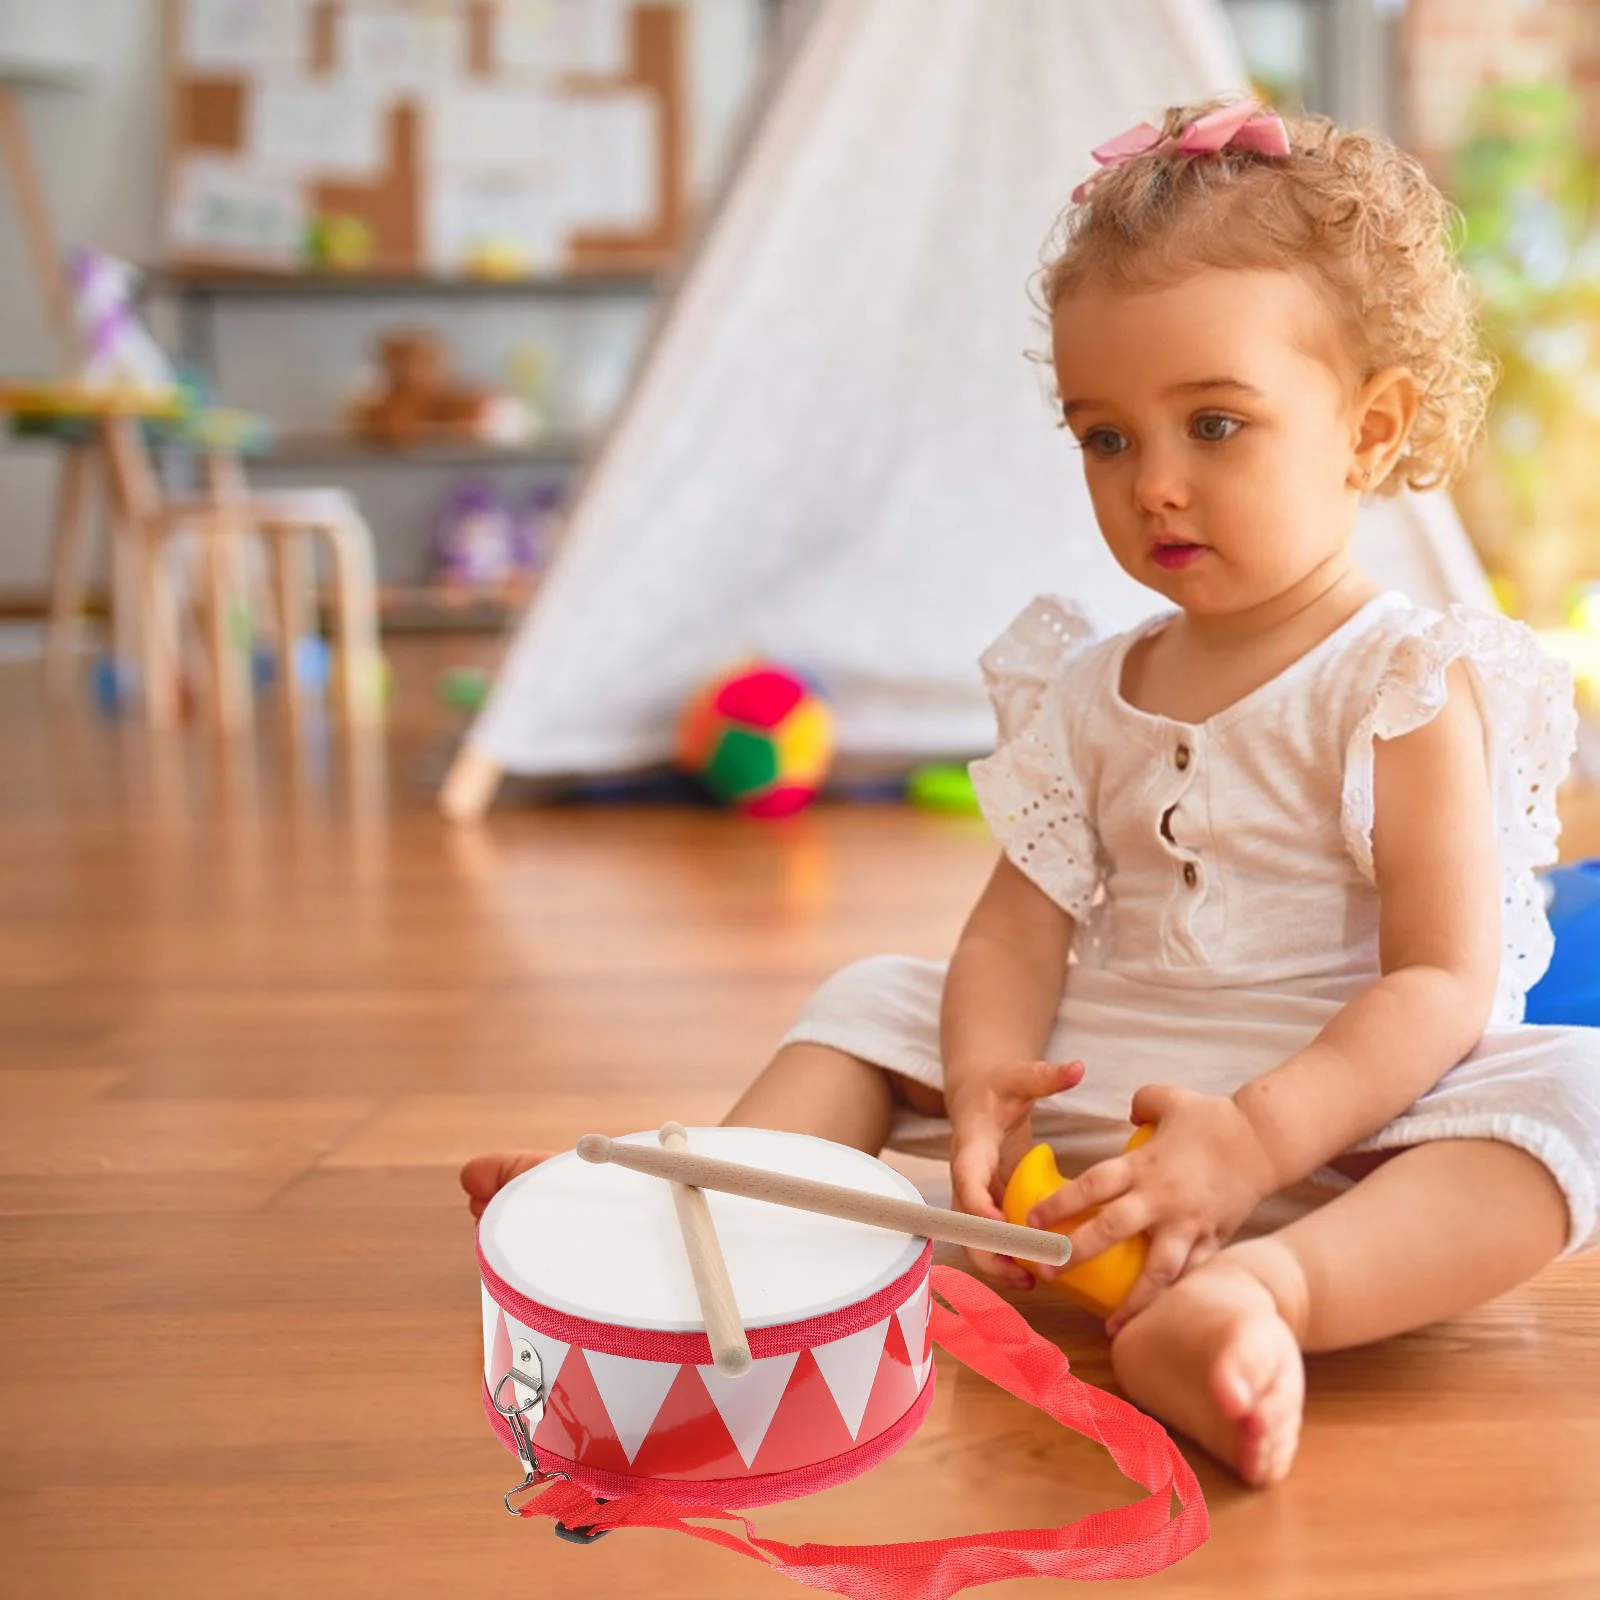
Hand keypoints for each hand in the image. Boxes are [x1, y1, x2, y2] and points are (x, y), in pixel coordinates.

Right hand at [947, 1058, 1085, 1289]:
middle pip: (964, 1223)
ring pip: (974, 1238)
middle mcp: (966, 1176)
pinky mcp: (988, 1203)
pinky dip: (1007, 1257)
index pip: (966, 1182)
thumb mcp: (1019, 1076)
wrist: (977, 1095)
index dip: (980, 1208)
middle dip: (990, 1249)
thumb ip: (1046, 1075)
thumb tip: (1077, 1067)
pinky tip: (1034, 1272)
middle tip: (1024, 1270)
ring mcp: (975, 1193)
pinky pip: (990, 1237)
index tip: (1003, 1227)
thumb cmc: (997, 1086)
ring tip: (1031, 1281)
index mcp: (970, 1147)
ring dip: (997, 1262)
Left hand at [1023, 1084, 1279, 1332]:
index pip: (1092, 1185)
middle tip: (1048, 1271)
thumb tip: (1129, 1114)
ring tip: (1112, 1327)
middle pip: (1112, 1229)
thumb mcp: (1169, 1099)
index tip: (1032, 1220)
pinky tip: (1162, 1320)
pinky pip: (1192, 1275)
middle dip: (1076, 1253)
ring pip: (1157, 1270)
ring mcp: (1188, 1224)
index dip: (1059, 1203)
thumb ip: (1142, 1103)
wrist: (1264, 1140)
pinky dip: (1176, 1298)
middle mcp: (1161, 1199)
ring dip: (1133, 1301)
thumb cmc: (1213, 1118)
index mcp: (1143, 1165)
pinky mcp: (1213, 1240)